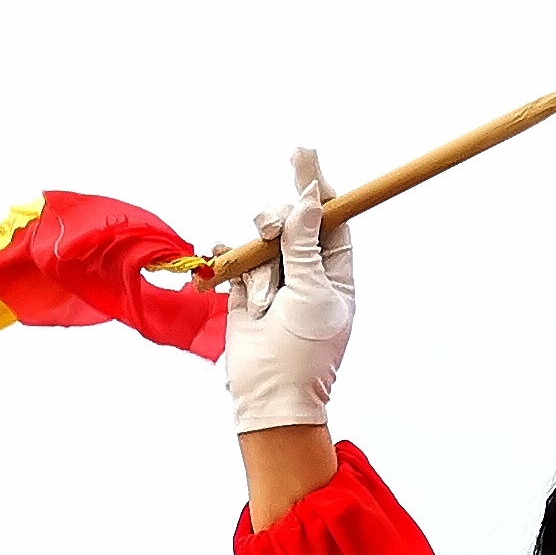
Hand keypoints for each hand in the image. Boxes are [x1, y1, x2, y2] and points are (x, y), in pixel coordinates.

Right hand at [226, 147, 352, 436]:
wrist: (270, 397)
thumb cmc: (304, 354)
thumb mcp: (313, 295)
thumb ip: (305, 247)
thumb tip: (309, 201)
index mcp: (335, 271)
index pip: (330, 217)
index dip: (318, 188)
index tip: (304, 157)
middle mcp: (306, 271)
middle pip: (292, 220)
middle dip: (278, 219)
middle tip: (269, 229)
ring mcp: (274, 281)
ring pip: (262, 240)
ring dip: (257, 260)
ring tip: (262, 300)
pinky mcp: (244, 292)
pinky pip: (234, 260)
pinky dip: (227, 257)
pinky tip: (220, 255)